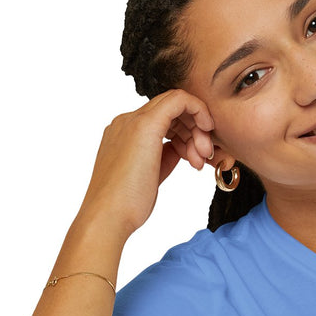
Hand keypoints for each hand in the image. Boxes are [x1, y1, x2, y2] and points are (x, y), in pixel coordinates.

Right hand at [75, 89, 214, 240]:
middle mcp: (126, 121)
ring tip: (200, 160)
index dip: (185, 134)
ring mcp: (133, 121)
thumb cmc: (127, 204)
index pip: (163, 119)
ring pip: (176, 104)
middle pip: (171, 111)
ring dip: (197, 129)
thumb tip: (181, 149)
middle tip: (204, 158)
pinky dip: (198, 111)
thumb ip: (164, 157)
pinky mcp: (145, 125)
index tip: (196, 156)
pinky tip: (206, 130)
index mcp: (124, 133)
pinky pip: (179, 100)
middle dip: (194, 131)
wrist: (108, 215)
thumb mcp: (151, 174)